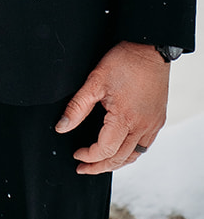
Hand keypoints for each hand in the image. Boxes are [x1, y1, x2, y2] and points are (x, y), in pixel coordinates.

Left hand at [55, 41, 169, 174]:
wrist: (149, 50)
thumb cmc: (124, 62)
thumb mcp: (94, 82)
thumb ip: (77, 107)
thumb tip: (62, 128)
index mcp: (125, 118)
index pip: (105, 150)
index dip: (89, 156)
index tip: (76, 155)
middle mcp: (143, 126)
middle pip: (120, 159)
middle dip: (99, 166)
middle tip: (83, 168)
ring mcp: (153, 125)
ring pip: (135, 156)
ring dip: (116, 163)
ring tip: (99, 163)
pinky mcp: (158, 120)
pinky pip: (145, 146)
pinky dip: (131, 153)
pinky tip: (120, 150)